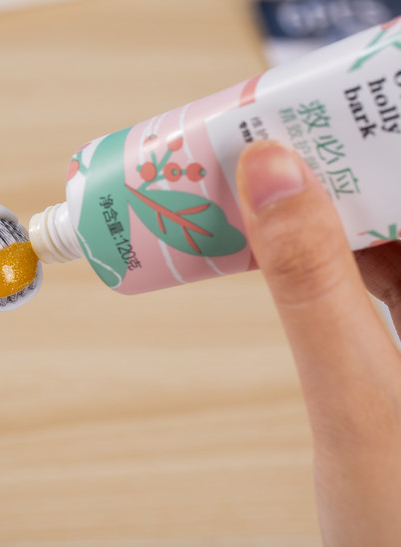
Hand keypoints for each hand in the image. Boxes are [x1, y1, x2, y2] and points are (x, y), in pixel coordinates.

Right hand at [236, 140, 400, 545]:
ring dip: (315, 195)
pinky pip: (361, 263)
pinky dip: (312, 243)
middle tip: (273, 122)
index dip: (385, 116)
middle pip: (400, 189)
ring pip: (379, 222)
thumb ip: (313, 285)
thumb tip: (271, 173)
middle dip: (339, 152)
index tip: (328, 90)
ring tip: (255, 166)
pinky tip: (271, 229)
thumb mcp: (357, 401)